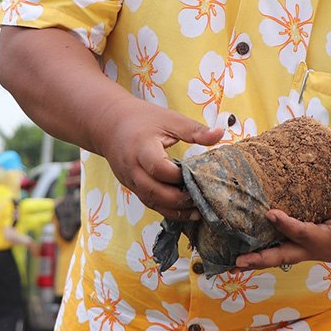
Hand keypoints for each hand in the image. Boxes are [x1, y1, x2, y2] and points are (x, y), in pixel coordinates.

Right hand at [90, 100, 223, 219]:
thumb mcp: (169, 119)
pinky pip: (149, 203)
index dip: (179, 176)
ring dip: (175, 210)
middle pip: (155, 193)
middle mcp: (133, 169)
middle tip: (203, 199)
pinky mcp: (132, 187)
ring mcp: (130, 181)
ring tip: (199, 212)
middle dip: (180, 200)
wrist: (110, 124)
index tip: (197, 174)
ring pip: (152, 203)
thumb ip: (194, 130)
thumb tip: (220, 134)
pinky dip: (167, 209)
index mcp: (142, 148)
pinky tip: (185, 211)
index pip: (159, 169)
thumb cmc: (143, 119)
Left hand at [233, 196, 330, 269]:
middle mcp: (311, 249)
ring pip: (279, 256)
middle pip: (281, 256)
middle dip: (259, 259)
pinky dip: (267, 250)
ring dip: (258, 259)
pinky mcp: (306, 246)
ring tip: (234, 262)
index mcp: (323, 240)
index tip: (270, 212)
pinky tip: (251, 248)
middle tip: (237, 262)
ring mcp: (307, 250)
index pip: (301, 232)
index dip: (286, 224)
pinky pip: (283, 249)